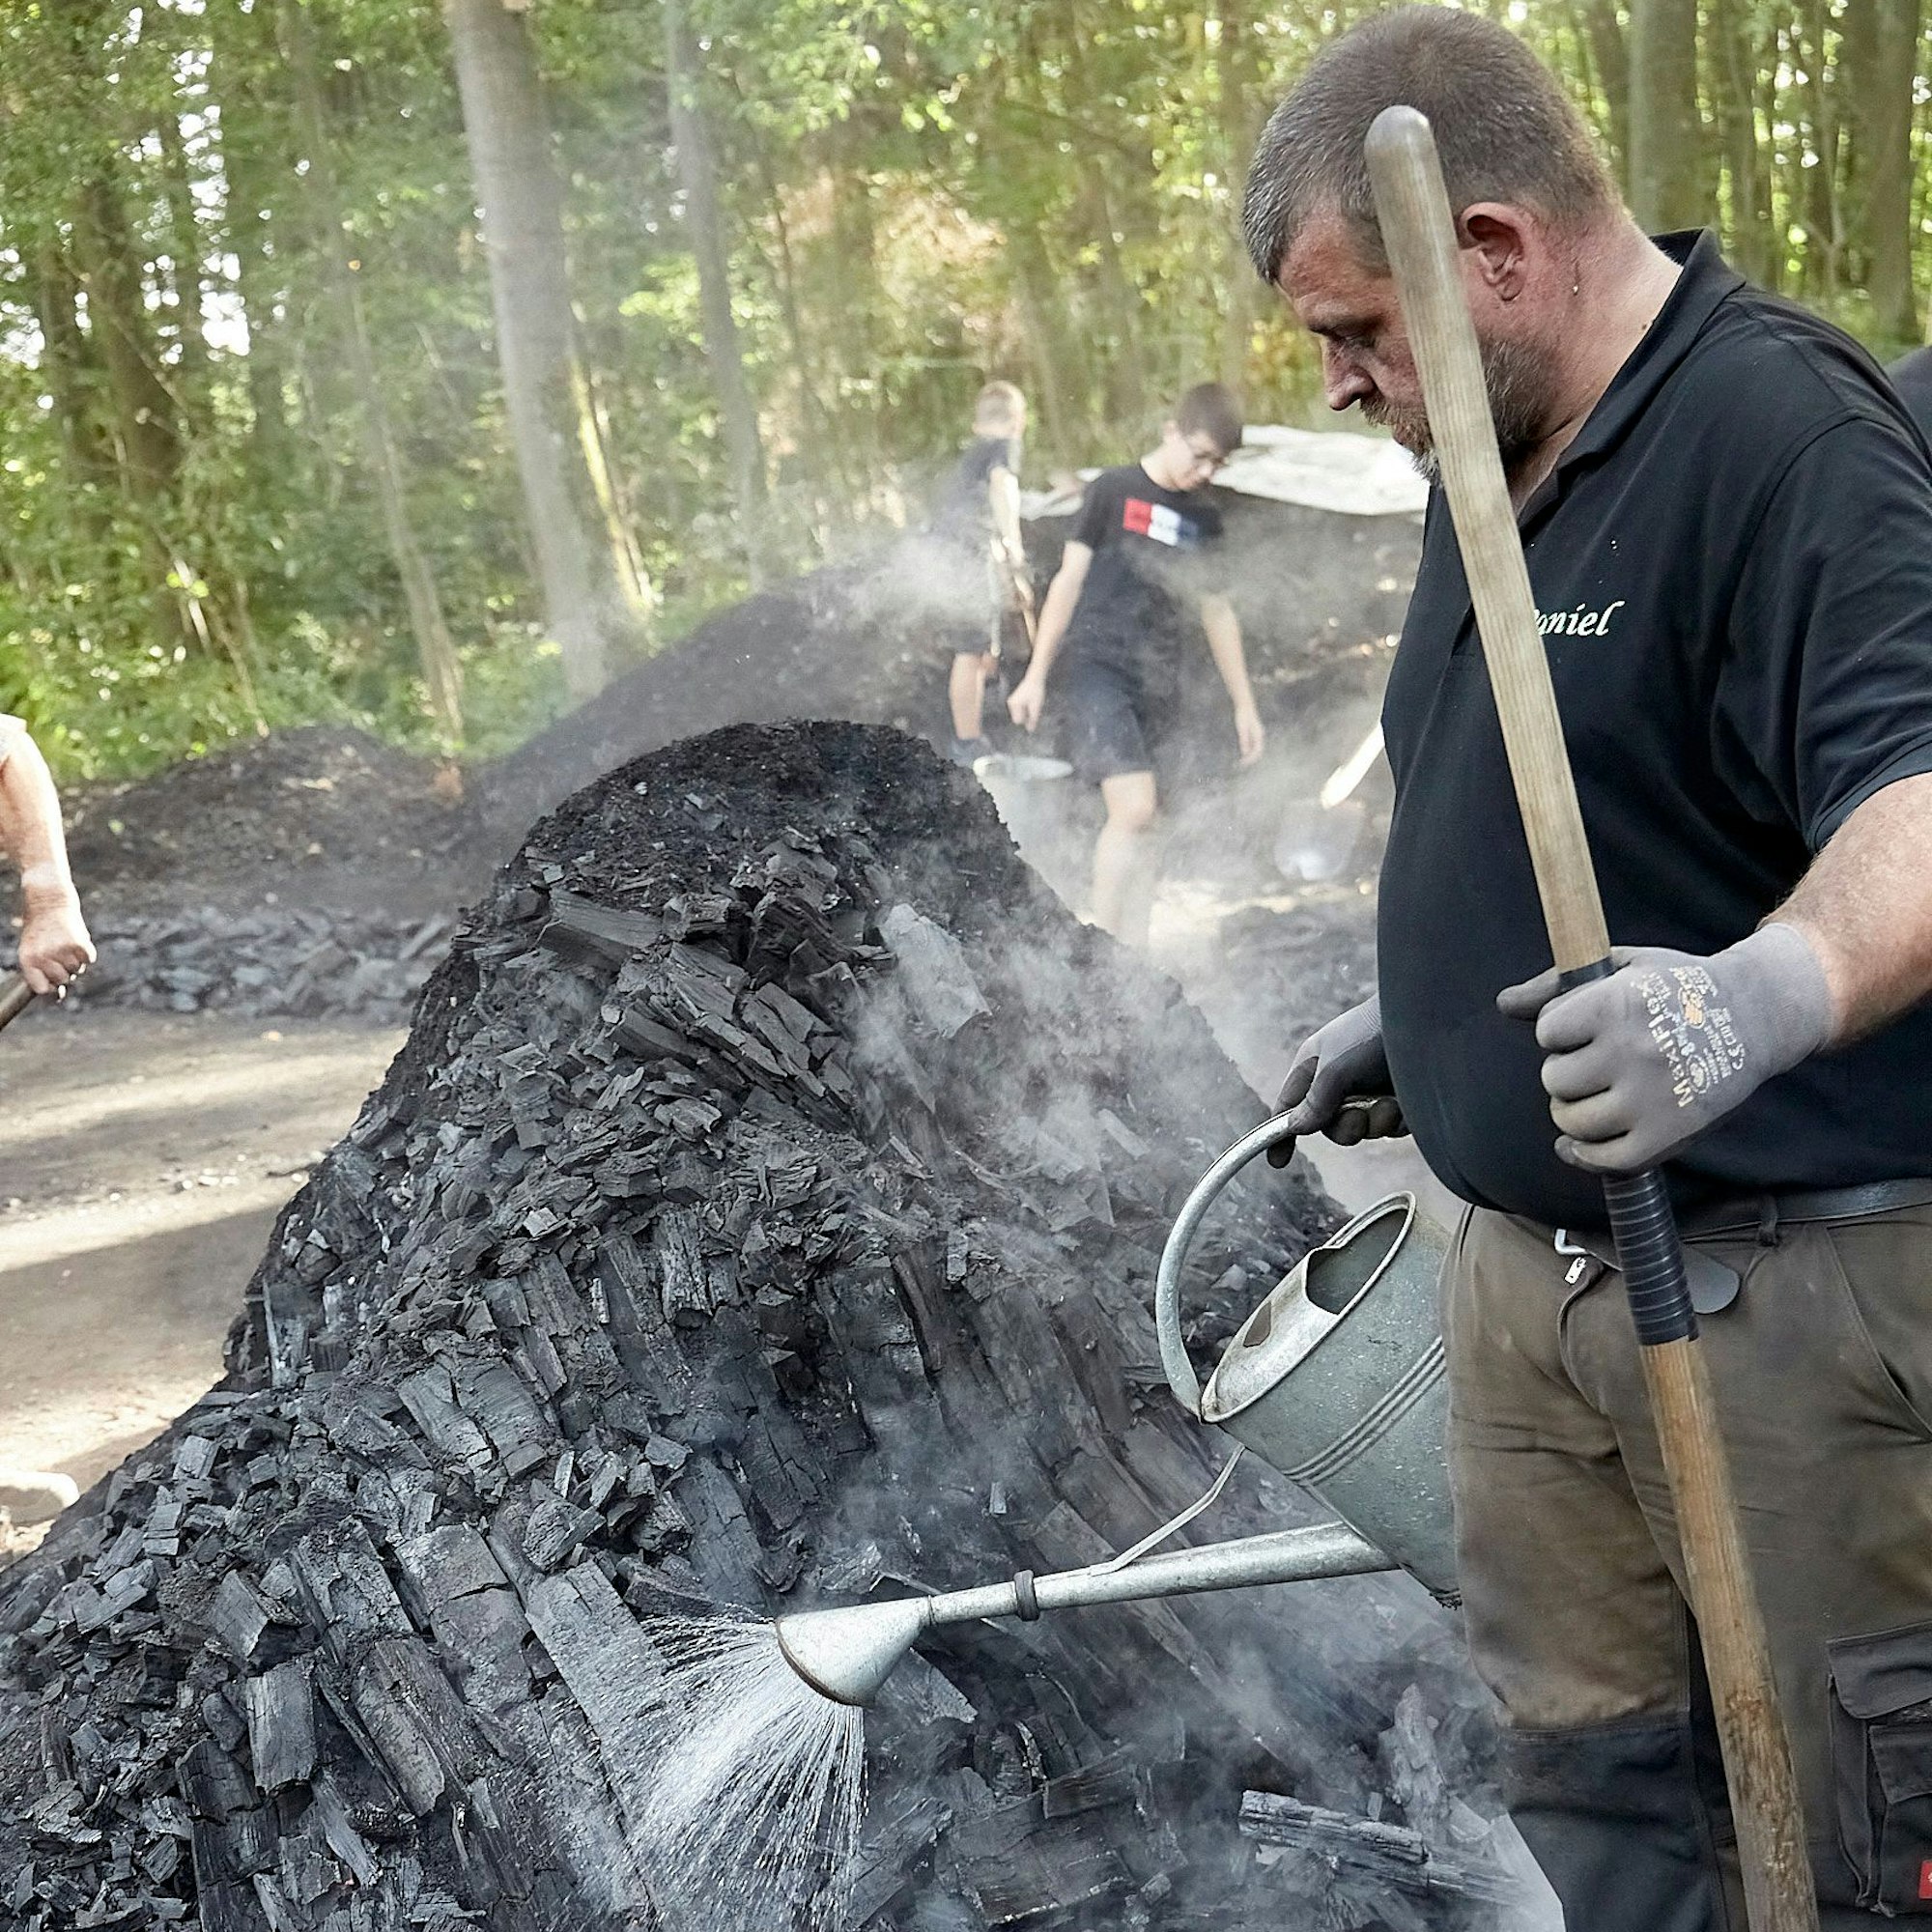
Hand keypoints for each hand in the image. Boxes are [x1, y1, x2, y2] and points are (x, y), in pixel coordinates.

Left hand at [17, 889, 94, 995]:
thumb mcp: (35, 951)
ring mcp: (61, 950)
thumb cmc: (40, 929)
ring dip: (76, 960)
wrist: (48, 899)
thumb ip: (45, 974)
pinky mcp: (79, 943)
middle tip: (60, 953)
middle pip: (63, 980)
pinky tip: (77, 940)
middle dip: (65, 970)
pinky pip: (89, 959)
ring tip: (67, 944)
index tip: (52, 976)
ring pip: (78, 970)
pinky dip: (87, 952)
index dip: (50, 985)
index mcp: (27, 960)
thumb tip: (59, 998)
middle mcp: (43, 957)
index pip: (42, 989)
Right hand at [1008, 675, 1045, 732]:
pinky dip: (1026, 709)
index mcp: (1014, 705)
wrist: (1035, 679)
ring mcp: (1012, 702)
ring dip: (1027, 713)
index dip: (1026, 720)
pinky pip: (1020, 710)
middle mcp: (1011, 704)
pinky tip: (1031, 703)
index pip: (1018, 721)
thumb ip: (1033, 719)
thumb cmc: (1036, 692)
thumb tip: (1030, 731)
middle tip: (1034, 708)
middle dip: (1026, 716)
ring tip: (1033, 704)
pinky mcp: (1015, 700)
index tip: (1033, 714)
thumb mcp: (1036, 707)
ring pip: (1019, 715)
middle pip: (1018, 718)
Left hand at [1234, 701, 1264, 767]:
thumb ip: (1244, 741)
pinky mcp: (1252, 732)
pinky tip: (1242, 753)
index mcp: (1258, 735)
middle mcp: (1259, 735)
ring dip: (1249, 756)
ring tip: (1241, 761)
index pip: (1257, 751)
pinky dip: (1248, 750)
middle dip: (1250, 759)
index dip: (1250, 759)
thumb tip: (1245, 753)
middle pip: (1257, 752)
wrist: (1244, 704)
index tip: (1243, 763)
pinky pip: (1252, 745)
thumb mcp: (1242, 729)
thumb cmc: (1242, 715)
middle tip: (1241, 765)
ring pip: (1255, 749)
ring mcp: (1256, 734)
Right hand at [1264, 996, 1406, 1167]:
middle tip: (1357, 1118)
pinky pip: (1389, 1128)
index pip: (1290, 1104)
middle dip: (1344, 1127)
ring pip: (1362, 1129)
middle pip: (1329, 1125)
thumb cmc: (1376, 1032)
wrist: (1432, 1022)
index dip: (1281, 1131)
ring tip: (1388, 1103)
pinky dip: (1396, 1120)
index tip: (1277, 1161)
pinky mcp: (1400, 1100)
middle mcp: (1341, 1079)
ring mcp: (1372, 1090)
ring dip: (1374, 1122)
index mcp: (1317, 1064)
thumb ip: (1315, 1101)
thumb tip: (1296, 1127)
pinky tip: (1405, 1102)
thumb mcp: (1336, 1067)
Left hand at [1496, 923, 1831, 1171]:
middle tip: (1593, 1063)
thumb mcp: (1622, 968)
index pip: (1548, 1031)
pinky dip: (1585, 1153)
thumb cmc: (1679, 987)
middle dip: (1565, 1070)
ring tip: (1595, 1094)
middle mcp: (1632, 1053)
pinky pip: (1605, 1159)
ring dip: (1572, 1110)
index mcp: (1618, 1006)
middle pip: (1555, 1078)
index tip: (1580, 1028)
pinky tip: (1581, 1140)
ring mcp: (1651, 1098)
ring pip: (1571, 1120)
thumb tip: (1504, 1004)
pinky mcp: (1668, 1134)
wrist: (1755, 1015)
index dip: (1559, 1030)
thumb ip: (1557, 987)